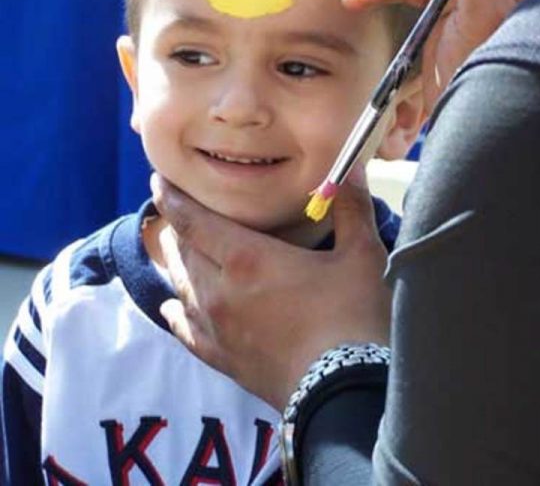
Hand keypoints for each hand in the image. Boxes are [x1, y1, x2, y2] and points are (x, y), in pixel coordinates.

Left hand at [151, 164, 391, 410]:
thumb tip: (352, 166)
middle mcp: (221, 291)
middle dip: (178, 227)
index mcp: (248, 258)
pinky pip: (187, 331)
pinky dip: (176, 314)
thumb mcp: (361, 254)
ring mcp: (219, 329)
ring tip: (177, 247)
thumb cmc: (354, 317)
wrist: (345, 392)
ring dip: (178, 264)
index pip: (195, 222)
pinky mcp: (225, 359)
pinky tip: (170, 308)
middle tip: (178, 210)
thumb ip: (351, 207)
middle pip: (185, 252)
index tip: (159, 181)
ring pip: (183, 287)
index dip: (174, 199)